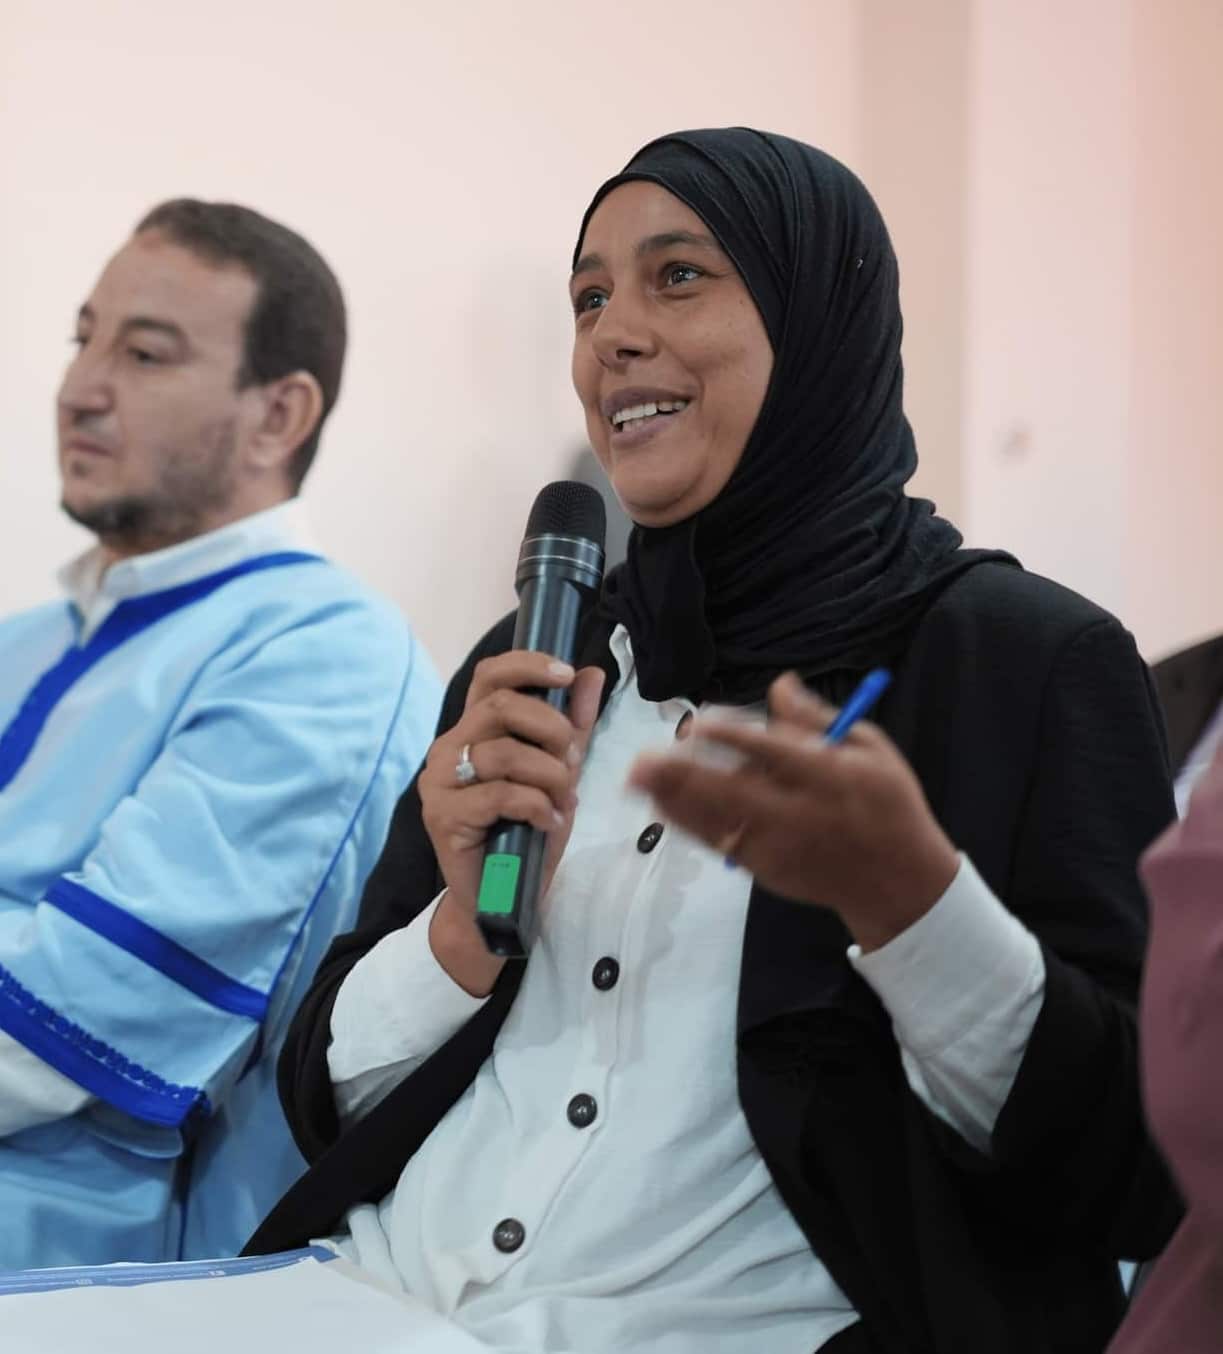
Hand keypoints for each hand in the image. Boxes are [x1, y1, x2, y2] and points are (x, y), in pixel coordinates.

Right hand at [420, 652, 604, 990]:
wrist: (502, 899)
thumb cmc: (526, 833)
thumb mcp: (559, 773)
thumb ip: (573, 725)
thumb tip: (592, 674)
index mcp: (472, 729)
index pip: (490, 676)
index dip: (527, 665)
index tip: (567, 674)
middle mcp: (448, 747)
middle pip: (501, 706)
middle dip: (552, 728)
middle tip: (573, 759)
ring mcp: (439, 781)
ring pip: (504, 752)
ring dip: (549, 774)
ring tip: (563, 798)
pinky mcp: (442, 816)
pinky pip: (502, 794)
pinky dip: (538, 806)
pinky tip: (549, 822)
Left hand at [628, 672, 958, 950]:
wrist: (896, 882)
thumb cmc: (886, 804)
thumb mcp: (870, 750)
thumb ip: (818, 719)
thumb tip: (779, 684)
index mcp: (828, 776)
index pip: (774, 753)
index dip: (733, 738)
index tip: (699, 723)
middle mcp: (798, 813)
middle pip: (733, 792)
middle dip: (684, 776)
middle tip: (643, 760)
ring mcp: (778, 846)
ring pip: (718, 821)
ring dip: (674, 800)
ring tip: (637, 780)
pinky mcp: (766, 868)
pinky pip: (720, 843)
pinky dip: (689, 824)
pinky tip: (663, 805)